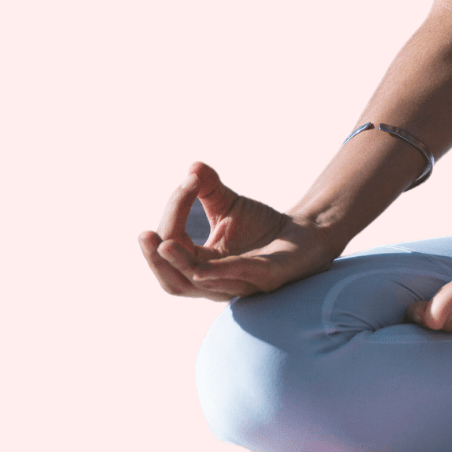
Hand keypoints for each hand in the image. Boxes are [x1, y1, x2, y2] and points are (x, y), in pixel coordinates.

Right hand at [137, 161, 337, 300]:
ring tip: (163, 244)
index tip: (188, 181)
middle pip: (173, 280)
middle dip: (155, 259)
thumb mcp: (229, 204)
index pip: (175, 245)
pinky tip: (202, 267)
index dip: (175, 213)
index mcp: (201, 265)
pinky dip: (219, 272)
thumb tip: (193, 167)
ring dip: (179, 265)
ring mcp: (239, 284)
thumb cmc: (263, 226)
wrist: (307, 235)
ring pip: (198, 284)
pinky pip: (238, 277)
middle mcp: (215, 282)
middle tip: (144, 235)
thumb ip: (209, 188)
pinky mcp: (266, 279)